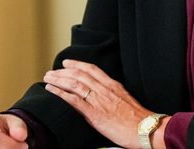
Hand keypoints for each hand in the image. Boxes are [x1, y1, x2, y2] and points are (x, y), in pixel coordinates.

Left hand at [44, 59, 165, 148]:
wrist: (145, 129)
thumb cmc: (138, 119)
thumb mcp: (126, 101)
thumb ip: (113, 95)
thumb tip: (104, 97)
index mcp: (113, 85)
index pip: (92, 69)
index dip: (78, 64)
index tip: (67, 63)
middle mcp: (105, 89)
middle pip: (80, 74)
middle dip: (64, 71)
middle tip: (52, 71)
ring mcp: (99, 100)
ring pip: (74, 84)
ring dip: (59, 79)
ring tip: (48, 78)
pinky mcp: (94, 113)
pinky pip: (73, 100)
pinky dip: (60, 93)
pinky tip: (51, 90)